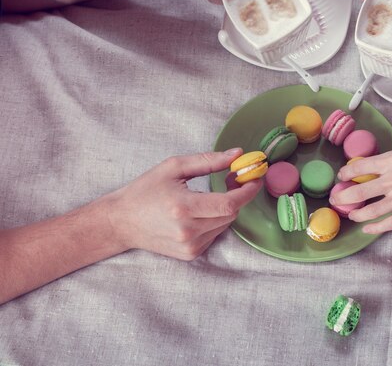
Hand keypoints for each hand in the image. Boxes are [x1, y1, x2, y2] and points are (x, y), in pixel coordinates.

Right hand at [104, 149, 261, 259]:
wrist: (121, 222)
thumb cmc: (145, 191)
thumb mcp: (173, 167)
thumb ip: (208, 160)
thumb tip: (237, 154)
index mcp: (183, 207)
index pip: (229, 203)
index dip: (247, 191)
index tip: (254, 177)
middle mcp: (188, 231)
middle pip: (231, 214)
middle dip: (237, 196)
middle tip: (232, 180)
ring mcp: (190, 246)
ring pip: (225, 224)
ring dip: (225, 209)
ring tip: (209, 196)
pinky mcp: (190, 254)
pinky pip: (215, 234)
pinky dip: (214, 221)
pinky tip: (199, 213)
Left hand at [330, 141, 391, 233]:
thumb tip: (375, 167)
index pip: (360, 167)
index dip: (346, 173)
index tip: (341, 176)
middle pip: (358, 191)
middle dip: (343, 196)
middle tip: (335, 198)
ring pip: (370, 210)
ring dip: (356, 213)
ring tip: (350, 213)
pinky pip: (389, 223)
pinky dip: (375, 227)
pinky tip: (366, 228)